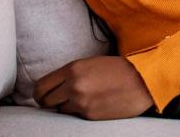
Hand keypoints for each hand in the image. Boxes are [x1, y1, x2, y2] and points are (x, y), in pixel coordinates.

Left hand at [34, 56, 153, 119]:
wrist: (141, 80)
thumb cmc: (117, 69)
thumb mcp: (90, 63)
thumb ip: (70, 73)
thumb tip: (54, 87)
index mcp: (72, 69)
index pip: (41, 85)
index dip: (38, 93)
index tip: (41, 95)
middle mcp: (73, 86)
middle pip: (45, 100)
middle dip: (47, 102)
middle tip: (52, 102)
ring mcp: (81, 102)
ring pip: (60, 110)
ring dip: (65, 107)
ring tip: (80, 100)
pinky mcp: (89, 116)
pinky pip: (75, 116)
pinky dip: (79, 112)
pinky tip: (92, 104)